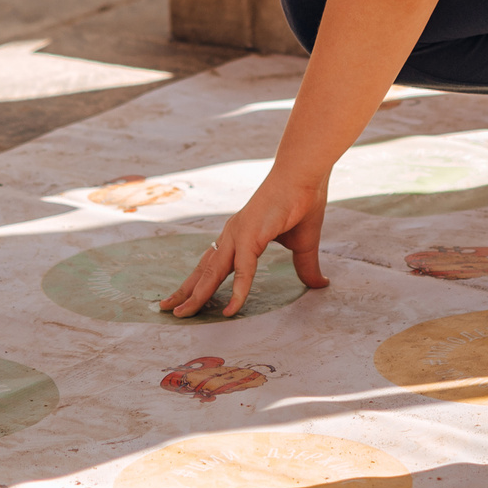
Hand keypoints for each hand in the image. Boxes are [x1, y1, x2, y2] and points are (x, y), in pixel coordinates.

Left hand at [161, 166, 332, 318]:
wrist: (305, 174)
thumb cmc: (302, 201)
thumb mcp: (303, 244)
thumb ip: (305, 266)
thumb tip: (320, 283)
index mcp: (240, 235)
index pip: (213, 264)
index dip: (198, 282)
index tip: (186, 299)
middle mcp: (232, 235)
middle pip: (204, 270)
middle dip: (186, 292)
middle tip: (167, 310)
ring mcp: (238, 234)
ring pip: (213, 272)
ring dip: (197, 294)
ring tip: (182, 313)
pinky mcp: (251, 235)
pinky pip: (242, 269)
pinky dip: (237, 290)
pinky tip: (231, 309)